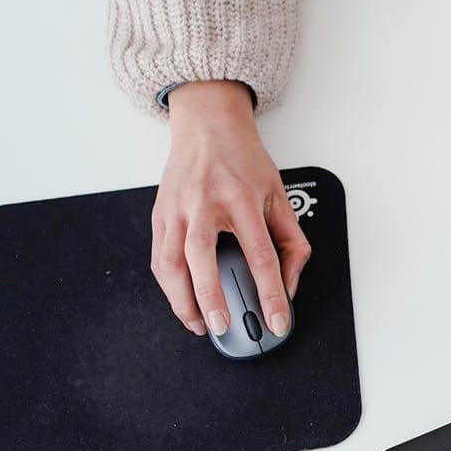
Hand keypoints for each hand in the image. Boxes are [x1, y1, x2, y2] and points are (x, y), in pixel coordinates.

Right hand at [151, 80, 309, 336]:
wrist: (208, 125)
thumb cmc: (244, 160)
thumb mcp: (279, 194)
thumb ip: (291, 241)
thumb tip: (289, 283)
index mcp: (241, 198)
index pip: (261, 255)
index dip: (271, 293)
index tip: (278, 320)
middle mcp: (205, 203)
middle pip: (204, 258)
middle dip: (212, 298)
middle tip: (222, 326)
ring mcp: (176, 208)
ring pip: (171, 262)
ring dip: (181, 299)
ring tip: (198, 323)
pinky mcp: (159, 214)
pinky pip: (159, 256)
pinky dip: (168, 284)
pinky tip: (181, 300)